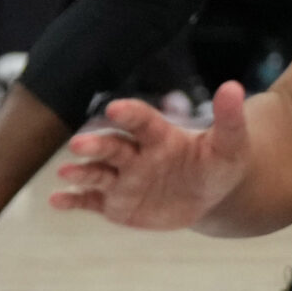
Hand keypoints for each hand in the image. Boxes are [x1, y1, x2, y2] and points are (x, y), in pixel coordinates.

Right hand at [52, 81, 252, 230]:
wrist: (211, 195)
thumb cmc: (219, 163)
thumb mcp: (231, 143)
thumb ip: (229, 118)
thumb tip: (234, 87)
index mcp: (160, 135)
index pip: (142, 121)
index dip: (130, 114)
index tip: (116, 109)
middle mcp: (136, 154)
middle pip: (112, 146)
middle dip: (96, 144)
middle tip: (80, 143)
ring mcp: (123, 178)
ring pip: (97, 172)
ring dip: (81, 171)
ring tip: (66, 171)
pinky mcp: (115, 203)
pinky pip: (91, 200)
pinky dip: (74, 199)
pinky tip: (57, 199)